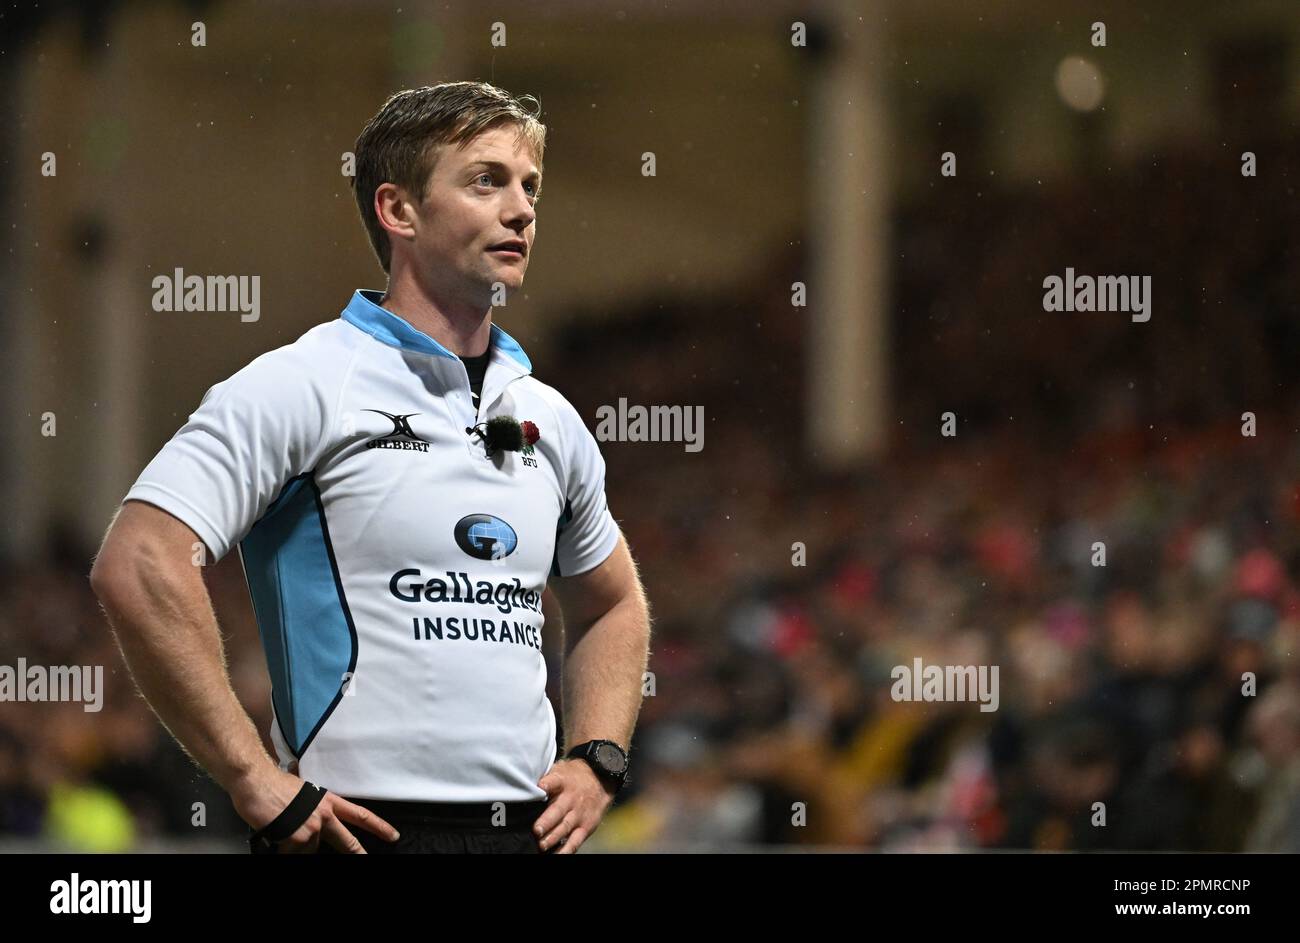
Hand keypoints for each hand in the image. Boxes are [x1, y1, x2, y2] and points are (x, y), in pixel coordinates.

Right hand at [231, 765, 399, 853]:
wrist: (256, 782)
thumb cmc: (274, 784)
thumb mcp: (302, 790)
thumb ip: (312, 803)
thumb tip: (310, 811)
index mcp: (328, 801)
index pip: (360, 815)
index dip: (379, 826)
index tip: (392, 835)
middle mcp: (324, 815)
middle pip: (347, 840)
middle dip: (358, 852)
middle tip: (365, 859)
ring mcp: (311, 828)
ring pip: (310, 849)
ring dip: (299, 846)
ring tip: (285, 830)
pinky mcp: (296, 839)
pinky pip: (293, 853)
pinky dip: (285, 849)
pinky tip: (277, 836)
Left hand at [533, 758, 616, 853]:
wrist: (601, 780)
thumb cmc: (573, 777)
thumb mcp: (561, 769)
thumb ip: (546, 777)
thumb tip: (524, 782)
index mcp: (562, 782)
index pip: (554, 781)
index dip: (546, 784)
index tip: (539, 787)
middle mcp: (571, 799)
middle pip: (558, 810)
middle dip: (547, 821)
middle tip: (536, 830)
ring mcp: (579, 814)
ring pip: (565, 827)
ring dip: (553, 837)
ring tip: (541, 845)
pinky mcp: (586, 827)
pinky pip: (576, 841)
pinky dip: (567, 850)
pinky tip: (557, 855)